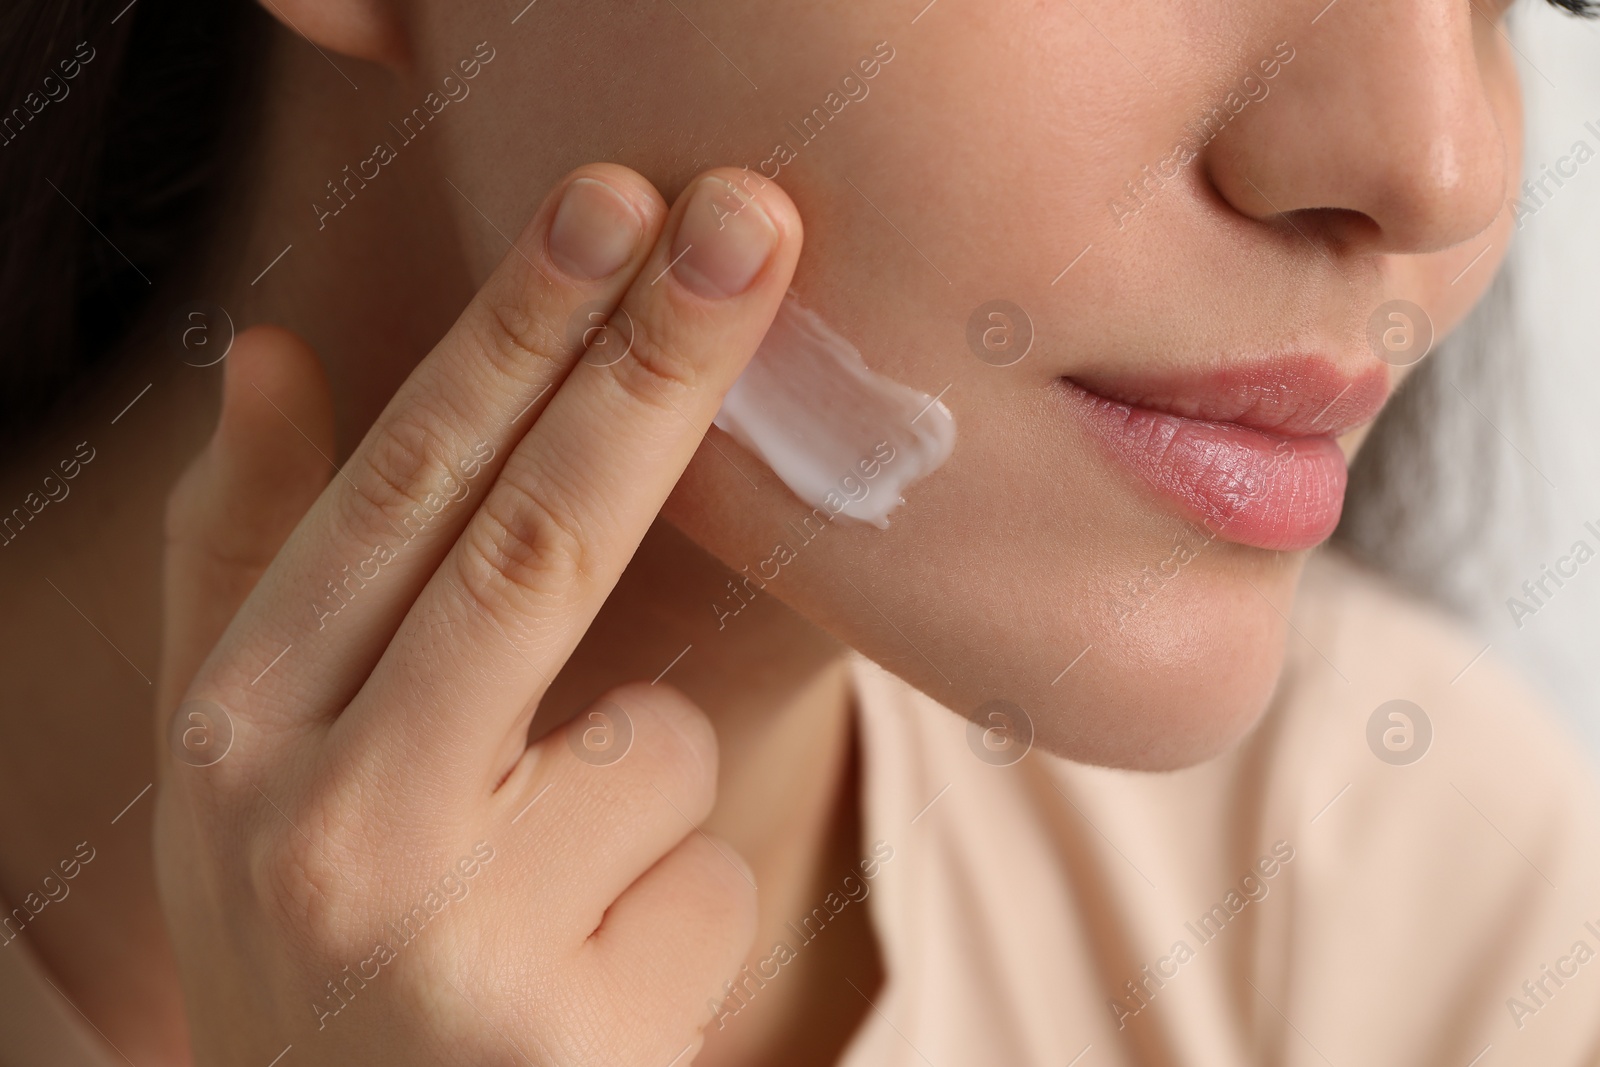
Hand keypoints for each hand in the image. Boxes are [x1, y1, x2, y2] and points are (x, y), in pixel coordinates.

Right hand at [155, 163, 801, 1064]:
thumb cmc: (322, 935)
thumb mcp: (250, 767)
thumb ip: (254, 565)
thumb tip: (271, 351)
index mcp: (239, 736)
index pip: (401, 494)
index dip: (514, 336)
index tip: (612, 206)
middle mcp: (321, 834)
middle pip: (538, 548)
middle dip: (657, 367)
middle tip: (748, 220)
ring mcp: (449, 953)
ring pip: (663, 749)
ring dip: (644, 802)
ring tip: (541, 907)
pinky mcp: (576, 1050)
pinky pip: (713, 887)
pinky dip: (677, 918)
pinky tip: (586, 998)